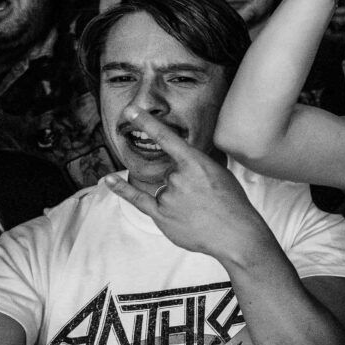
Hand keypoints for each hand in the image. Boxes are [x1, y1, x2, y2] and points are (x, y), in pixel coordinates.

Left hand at [101, 107, 270, 262]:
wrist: (235, 234)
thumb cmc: (232, 202)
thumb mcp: (220, 173)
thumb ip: (196, 166)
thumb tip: (178, 168)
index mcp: (196, 163)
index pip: (168, 138)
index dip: (148, 122)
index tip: (131, 110)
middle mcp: (178, 177)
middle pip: (171, 172)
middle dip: (185, 184)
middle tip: (205, 198)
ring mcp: (167, 196)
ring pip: (164, 189)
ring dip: (178, 198)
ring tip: (199, 211)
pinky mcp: (160, 215)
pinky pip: (137, 198)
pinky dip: (122, 189)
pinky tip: (109, 179)